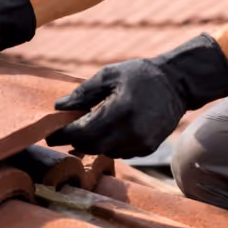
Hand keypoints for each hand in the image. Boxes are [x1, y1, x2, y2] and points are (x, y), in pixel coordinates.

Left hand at [48, 34, 227, 158]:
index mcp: (120, 110)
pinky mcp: (148, 148)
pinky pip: (120, 153)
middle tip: (61, 135)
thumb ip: (83, 92)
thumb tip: (59, 107)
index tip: (50, 135)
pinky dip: (109, 145)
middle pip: (92, 146)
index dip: (64, 135)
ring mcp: (141, 142)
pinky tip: (106, 133)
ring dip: (91, 144)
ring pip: (105, 152)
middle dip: (75, 141)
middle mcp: (131, 131)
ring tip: (83, 132)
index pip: (83, 131)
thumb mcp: (109, 74)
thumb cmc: (140, 75)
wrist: (176, 84)